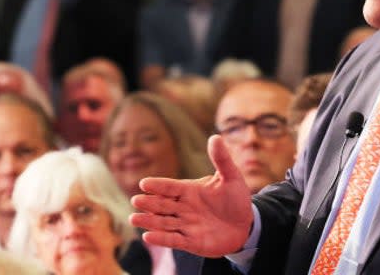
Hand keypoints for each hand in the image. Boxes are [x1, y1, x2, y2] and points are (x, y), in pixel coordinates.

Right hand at [130, 135, 253, 256]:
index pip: (170, 186)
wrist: (245, 225)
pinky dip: (161, 239)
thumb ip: (222, 159)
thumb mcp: (231, 177)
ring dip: (149, 221)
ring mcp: (186, 225)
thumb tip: (215, 136)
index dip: (158, 185)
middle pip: (162, 204)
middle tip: (135, 201)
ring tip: (134, 219)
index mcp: (189, 190)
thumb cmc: (236, 198)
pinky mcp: (191, 242)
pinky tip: (147, 236)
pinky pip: (173, 240)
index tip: (144, 183)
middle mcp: (184, 207)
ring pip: (163, 222)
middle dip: (149, 203)